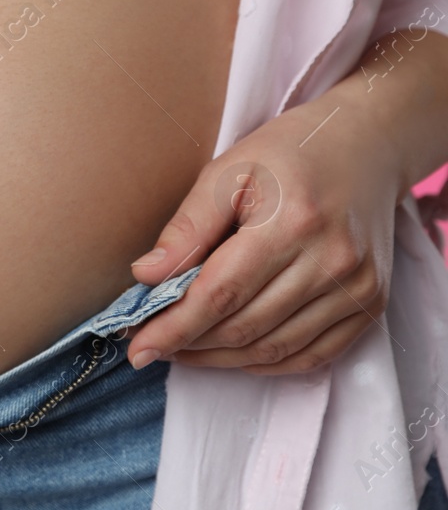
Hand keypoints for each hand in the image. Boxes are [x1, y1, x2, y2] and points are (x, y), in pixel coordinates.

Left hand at [124, 71, 407, 375]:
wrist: (365, 147)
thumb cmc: (286, 154)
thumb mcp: (228, 171)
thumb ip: (188, 227)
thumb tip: (145, 276)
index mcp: (291, 222)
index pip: (221, 293)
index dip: (175, 326)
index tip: (138, 346)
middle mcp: (332, 262)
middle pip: (245, 326)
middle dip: (189, 343)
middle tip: (150, 345)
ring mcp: (358, 288)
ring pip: (275, 349)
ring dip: (221, 359)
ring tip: (182, 350)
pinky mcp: (371, 304)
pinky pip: (312, 356)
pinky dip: (265, 363)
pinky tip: (230, 353)